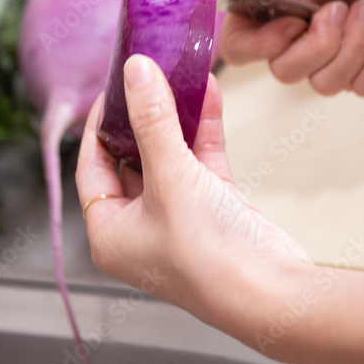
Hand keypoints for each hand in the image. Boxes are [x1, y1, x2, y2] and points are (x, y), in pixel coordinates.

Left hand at [76, 54, 311, 340]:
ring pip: (169, 156)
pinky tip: (208, 94)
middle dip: (143, 115)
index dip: (100, 124)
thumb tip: (136, 71)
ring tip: (178, 75)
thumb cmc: (207, 253)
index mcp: (109, 232)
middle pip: (132, 158)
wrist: (271, 293)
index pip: (92, 166)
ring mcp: (177, 218)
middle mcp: (139, 227)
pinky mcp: (213, 210)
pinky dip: (204, 130)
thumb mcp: (170, 177)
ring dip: (176, 118)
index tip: (114, 87)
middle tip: (147, 75)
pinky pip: (201, 161)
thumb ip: (153, 120)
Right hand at [202, 0, 363, 95]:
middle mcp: (293, 32)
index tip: (292, 24)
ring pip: (324, 86)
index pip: (238, 49)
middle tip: (342, 7)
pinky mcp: (362, 66)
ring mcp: (329, 53)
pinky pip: (360, 88)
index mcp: (268, 4)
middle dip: (320, 44)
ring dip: (354, 47)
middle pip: (284, 73)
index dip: (262, 47)